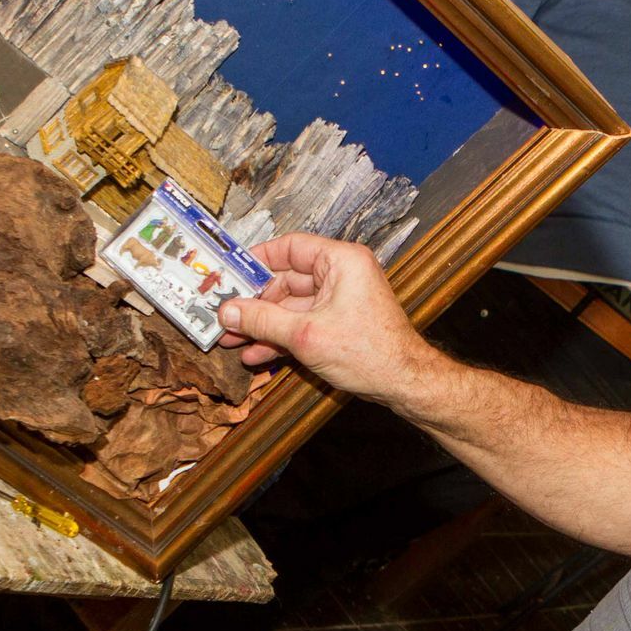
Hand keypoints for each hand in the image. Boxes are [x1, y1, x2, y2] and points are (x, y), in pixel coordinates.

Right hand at [216, 233, 435, 403]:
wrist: (403, 383)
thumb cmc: (372, 353)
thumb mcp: (305, 335)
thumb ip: (263, 320)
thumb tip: (230, 311)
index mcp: (342, 261)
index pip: (290, 247)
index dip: (257, 260)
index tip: (231, 272)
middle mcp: (342, 274)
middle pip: (286, 280)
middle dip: (255, 303)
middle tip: (227, 315)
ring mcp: (341, 299)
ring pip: (291, 306)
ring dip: (264, 325)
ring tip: (234, 339)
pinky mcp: (339, 322)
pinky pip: (302, 323)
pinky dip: (281, 337)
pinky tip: (257, 354)